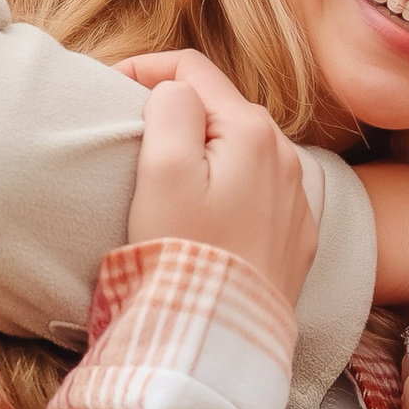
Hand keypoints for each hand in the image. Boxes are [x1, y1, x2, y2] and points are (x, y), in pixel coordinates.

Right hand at [121, 49, 319, 311]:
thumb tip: (175, 91)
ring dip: (209, 147)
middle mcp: (287, 155)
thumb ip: (170, 110)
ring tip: (173, 176)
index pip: (193, 70)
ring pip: (246, 146)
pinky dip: (240, 180)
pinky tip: (220, 201)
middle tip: (133, 139)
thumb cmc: (185, 256)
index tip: (107, 92)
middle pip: (222, 107)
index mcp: (252, 131)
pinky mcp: (301, 234)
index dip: (144, 70)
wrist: (222, 339)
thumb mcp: (163, 171)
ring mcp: (300, 196)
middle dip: (177, 111)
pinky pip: (269, 186)